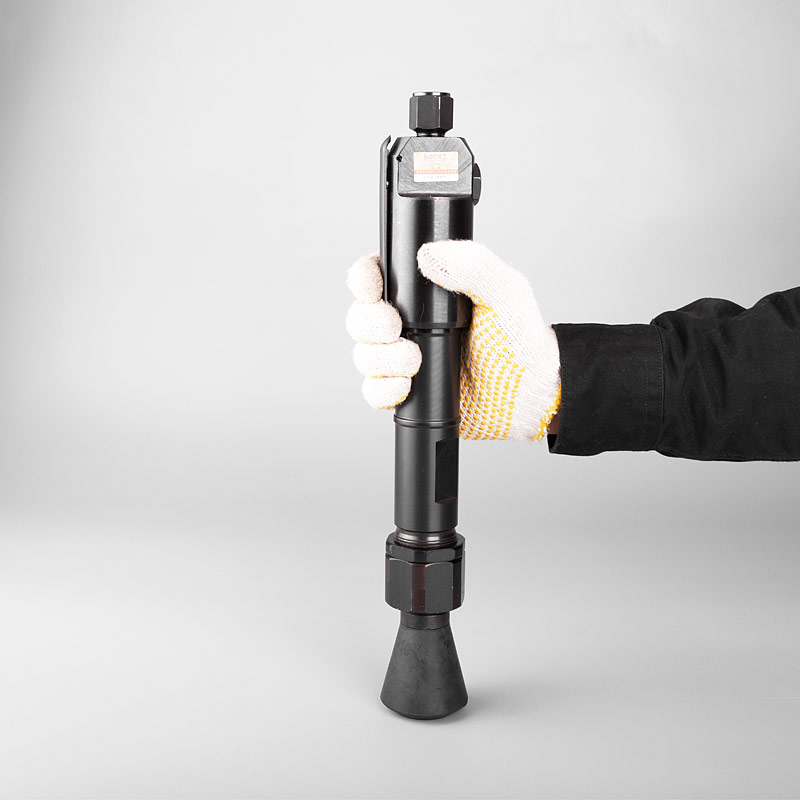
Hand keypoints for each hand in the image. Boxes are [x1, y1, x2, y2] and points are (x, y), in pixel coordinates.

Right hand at [346, 241, 560, 440]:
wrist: (528, 395)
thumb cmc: (520, 342)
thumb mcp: (504, 291)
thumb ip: (473, 264)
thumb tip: (430, 254)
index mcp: (428, 293)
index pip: (379, 275)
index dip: (364, 279)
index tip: (371, 287)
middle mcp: (410, 324)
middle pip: (361, 317)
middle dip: (370, 323)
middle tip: (396, 329)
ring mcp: (405, 359)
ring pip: (364, 355)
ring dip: (381, 359)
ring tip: (414, 362)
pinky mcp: (407, 392)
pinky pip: (374, 392)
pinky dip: (383, 390)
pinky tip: (407, 385)